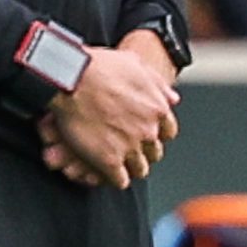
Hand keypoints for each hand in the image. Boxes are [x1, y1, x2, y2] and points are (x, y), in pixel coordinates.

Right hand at [44, 43, 179, 189]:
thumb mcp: (136, 66)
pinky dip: (116, 179)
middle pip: (154, 152)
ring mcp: (130, 147)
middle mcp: (148, 130)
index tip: (147, 134)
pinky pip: (120, 180)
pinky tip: (108, 175)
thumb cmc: (101, 66)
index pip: (168, 131)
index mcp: (157, 108)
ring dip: (131, 167)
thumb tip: (173, 99)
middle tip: (131, 150)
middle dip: (144, 151)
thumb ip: (157, 85)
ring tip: (120, 166)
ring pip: (140, 169)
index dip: (156, 133)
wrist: (72, 78)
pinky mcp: (109, 161)